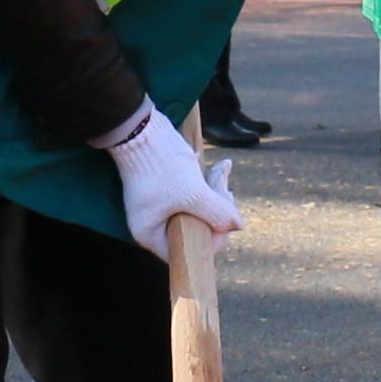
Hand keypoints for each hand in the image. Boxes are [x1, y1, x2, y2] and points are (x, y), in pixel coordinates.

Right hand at [99, 102, 245, 256]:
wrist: (141, 128)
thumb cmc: (161, 166)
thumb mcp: (193, 194)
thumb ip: (217, 213)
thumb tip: (239, 226)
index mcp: (151, 234)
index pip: (187, 253)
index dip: (211, 240)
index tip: (224, 221)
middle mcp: (153, 224)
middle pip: (195, 230)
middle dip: (216, 211)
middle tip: (228, 193)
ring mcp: (160, 205)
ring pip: (197, 210)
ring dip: (215, 193)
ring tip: (223, 171)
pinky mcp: (166, 188)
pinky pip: (192, 194)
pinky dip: (207, 183)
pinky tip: (222, 167)